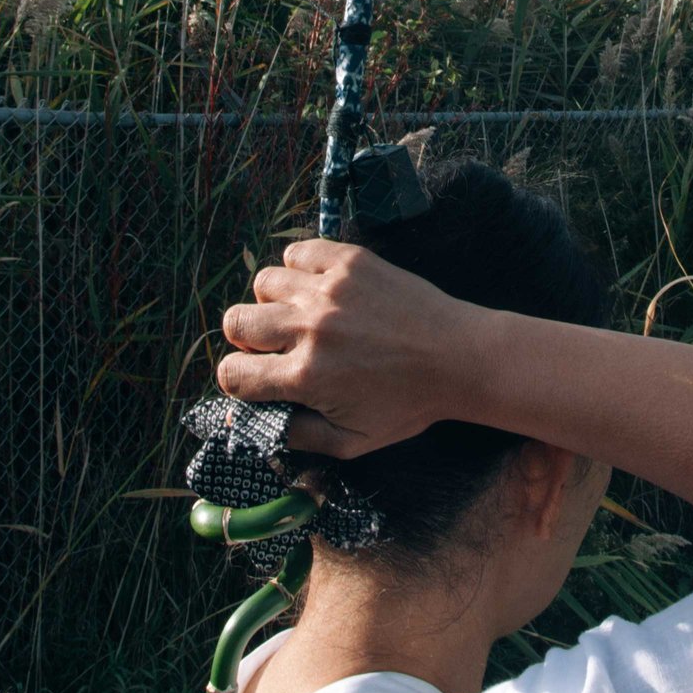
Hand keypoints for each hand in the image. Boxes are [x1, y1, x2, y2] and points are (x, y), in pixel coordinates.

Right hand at [216, 240, 482, 457]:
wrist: (459, 357)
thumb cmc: (408, 404)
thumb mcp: (352, 440)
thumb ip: (296, 434)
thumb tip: (248, 421)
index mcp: (306, 377)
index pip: (232, 373)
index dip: (238, 381)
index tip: (258, 378)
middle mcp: (310, 329)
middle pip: (237, 322)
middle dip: (249, 341)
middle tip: (279, 348)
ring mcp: (329, 290)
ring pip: (264, 283)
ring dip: (274, 303)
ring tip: (303, 315)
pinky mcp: (349, 261)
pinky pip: (298, 252)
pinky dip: (300, 269)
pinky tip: (320, 289)